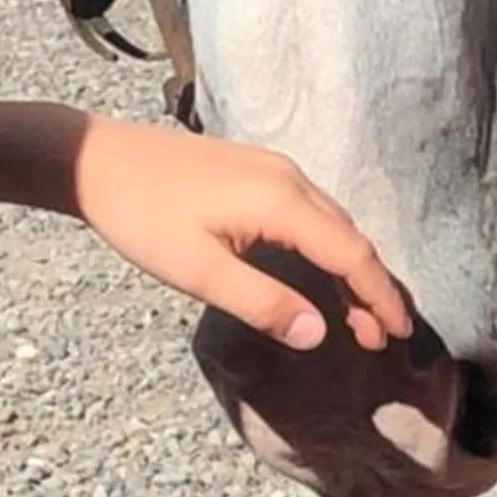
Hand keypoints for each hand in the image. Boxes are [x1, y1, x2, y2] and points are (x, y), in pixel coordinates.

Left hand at [70, 115, 413, 352]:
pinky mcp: (259, 169)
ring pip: (334, 222)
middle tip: (381, 337)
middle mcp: (289, 177)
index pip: (351, 253)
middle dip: (372, 288)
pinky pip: (313, 211)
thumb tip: (318, 333)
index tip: (398, 334)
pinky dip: (329, 247)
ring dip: (351, 269)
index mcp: (280, 201)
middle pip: (351, 236)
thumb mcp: (197, 271)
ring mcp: (275, 168)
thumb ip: (261, 302)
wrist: (97, 159)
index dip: (380, 295)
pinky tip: (319, 273)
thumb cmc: (140, 216)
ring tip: (357, 316)